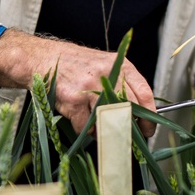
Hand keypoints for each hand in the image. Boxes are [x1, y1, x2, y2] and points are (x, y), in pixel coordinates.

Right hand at [0, 31, 156, 137]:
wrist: (44, 58)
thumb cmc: (76, 64)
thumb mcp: (105, 65)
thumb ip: (123, 84)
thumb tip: (140, 115)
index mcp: (120, 65)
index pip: (145, 94)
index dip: (150, 117)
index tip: (149, 129)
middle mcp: (108, 74)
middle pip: (130, 110)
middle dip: (130, 128)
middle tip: (128, 136)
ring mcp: (90, 88)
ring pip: (109, 120)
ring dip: (105, 129)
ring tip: (97, 124)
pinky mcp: (74, 100)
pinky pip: (87, 127)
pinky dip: (85, 129)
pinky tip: (79, 118)